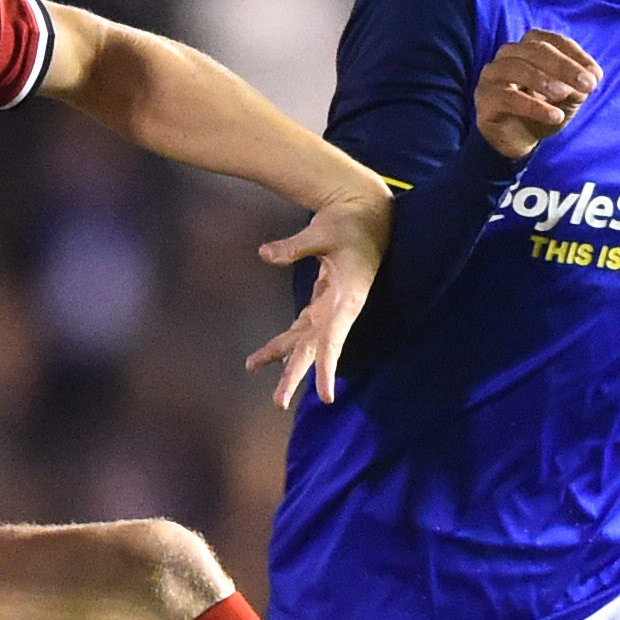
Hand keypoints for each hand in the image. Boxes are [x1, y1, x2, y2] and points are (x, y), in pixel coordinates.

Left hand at [246, 181, 392, 407]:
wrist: (368, 217)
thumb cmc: (350, 223)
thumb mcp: (324, 230)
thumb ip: (295, 246)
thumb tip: (265, 254)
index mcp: (346, 298)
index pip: (335, 339)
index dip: (328, 367)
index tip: (325, 395)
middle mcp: (339, 311)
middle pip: (314, 350)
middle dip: (295, 376)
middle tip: (278, 403)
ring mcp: (330, 310)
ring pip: (304, 343)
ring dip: (280, 360)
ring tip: (251, 367)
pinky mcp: (322, 305)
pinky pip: (299, 329)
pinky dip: (282, 343)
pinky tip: (265, 358)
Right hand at [474, 31, 601, 160]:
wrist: (517, 140)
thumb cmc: (542, 111)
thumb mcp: (567, 97)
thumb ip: (578, 85)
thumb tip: (592, 77)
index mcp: (527, 47)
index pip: (551, 40)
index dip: (575, 54)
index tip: (596, 75)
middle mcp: (507, 55)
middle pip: (535, 50)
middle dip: (565, 66)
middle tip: (588, 85)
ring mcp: (492, 75)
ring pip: (517, 68)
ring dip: (545, 80)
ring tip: (565, 95)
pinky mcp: (484, 98)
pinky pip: (508, 97)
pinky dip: (534, 106)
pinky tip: (554, 116)